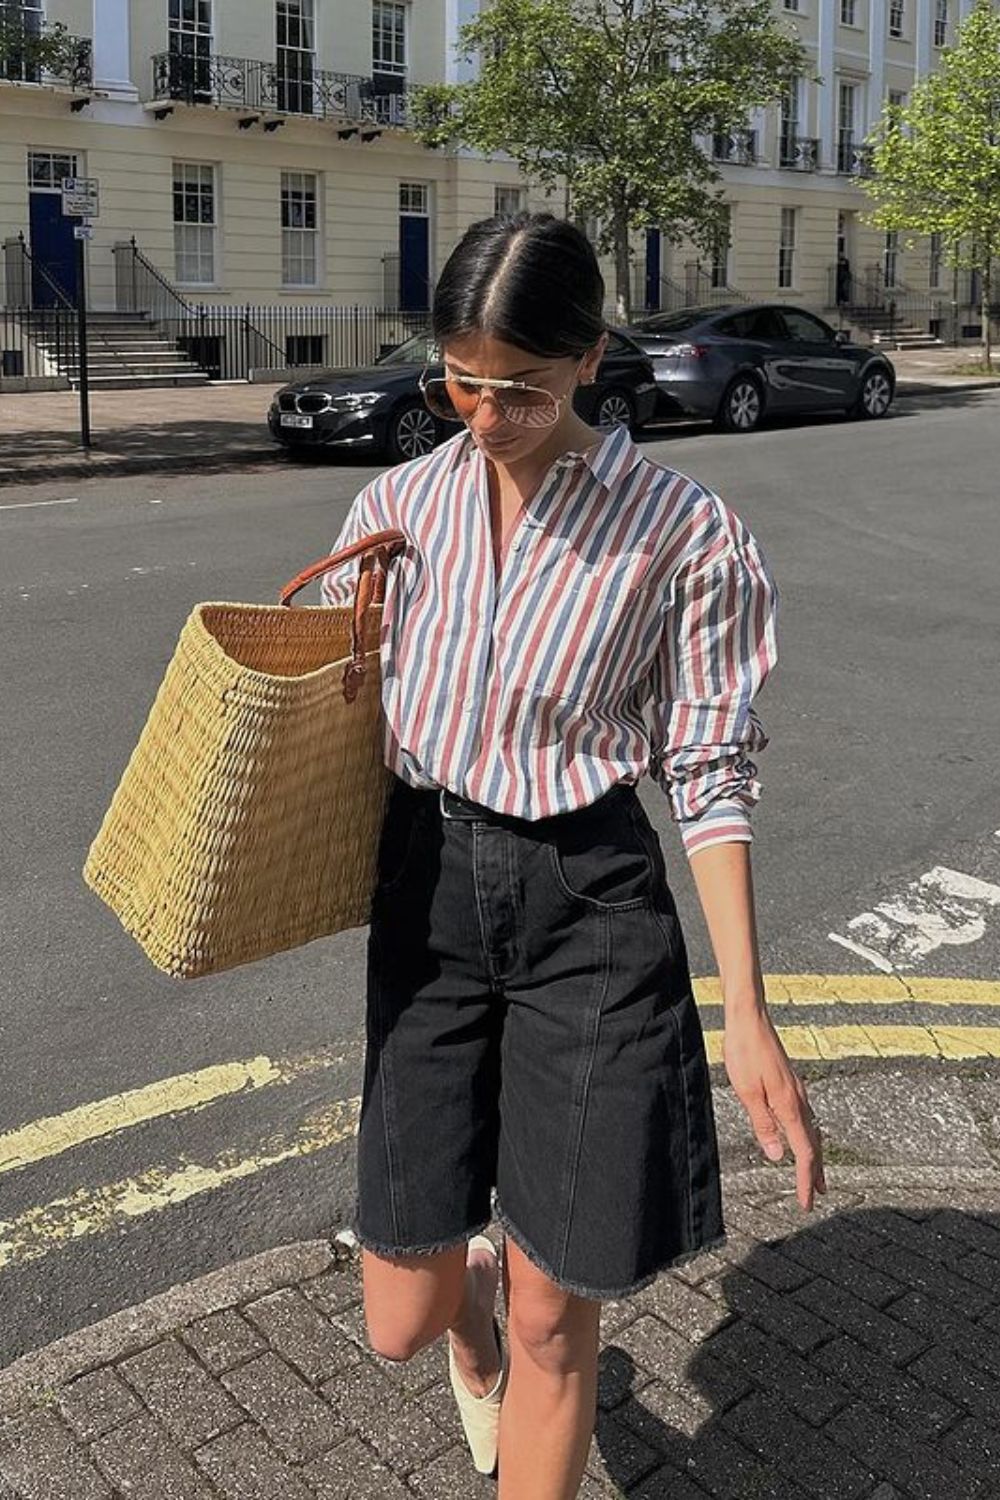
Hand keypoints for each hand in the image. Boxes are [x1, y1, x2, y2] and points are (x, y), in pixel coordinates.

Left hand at [723, 1008, 825, 1210]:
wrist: (749, 1017)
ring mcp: (796, 1089)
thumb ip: (763, 1124)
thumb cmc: (744, 1052)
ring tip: (815, 1172)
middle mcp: (799, 1099)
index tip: (807, 1201)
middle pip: (814, 1143)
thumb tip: (778, 1156)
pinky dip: (807, 1134)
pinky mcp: (790, 1082)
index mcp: (789, 1105)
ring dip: (814, 1154)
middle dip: (816, 1171)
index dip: (806, 1178)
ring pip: (811, 1129)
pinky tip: (800, 1135)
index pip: (805, 1151)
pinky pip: (805, 1116)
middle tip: (819, 1194)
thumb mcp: (747, 1092)